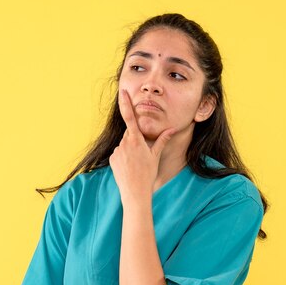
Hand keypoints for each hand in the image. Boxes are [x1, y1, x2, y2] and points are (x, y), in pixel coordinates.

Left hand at [109, 89, 175, 203]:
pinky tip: (129, 167)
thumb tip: (173, 129)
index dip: (126, 103)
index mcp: (136, 140)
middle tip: (142, 155)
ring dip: (130, 150)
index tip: (122, 92)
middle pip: (130, 134)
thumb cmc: (147, 174)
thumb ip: (162, 140)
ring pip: (124, 145)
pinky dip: (124, 157)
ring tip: (136, 164)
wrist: (135, 192)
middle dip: (135, 140)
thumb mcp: (156, 156)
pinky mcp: (112, 158)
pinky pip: (119, 153)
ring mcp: (117, 151)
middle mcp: (125, 143)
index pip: (130, 117)